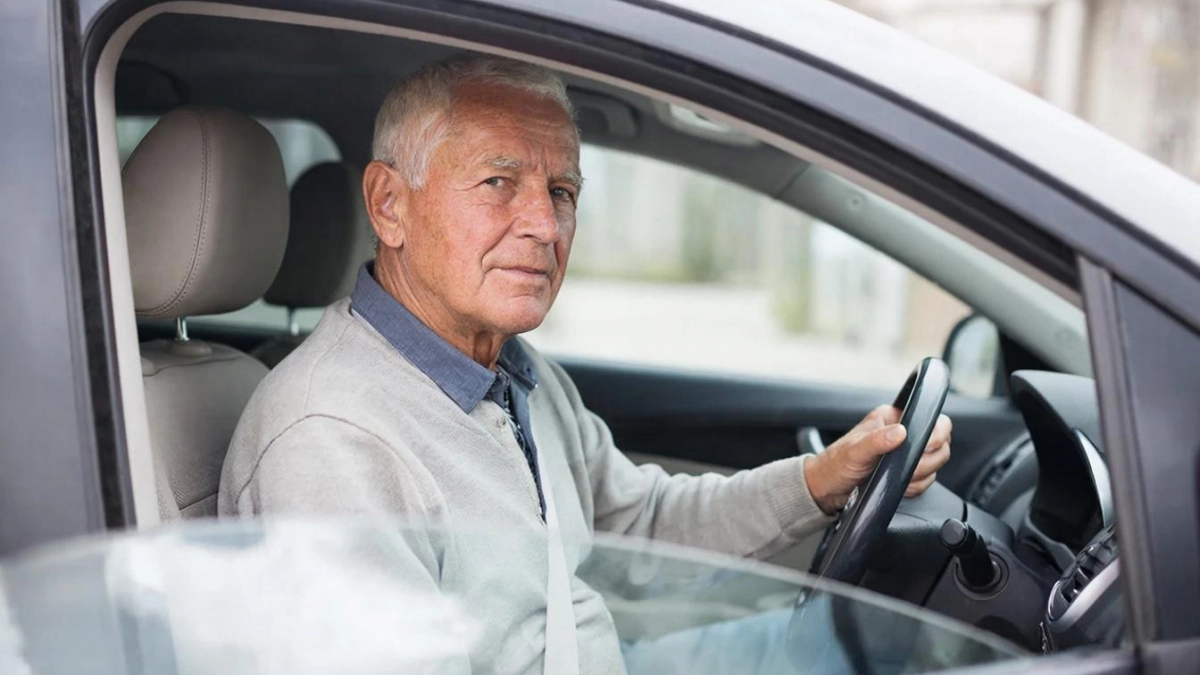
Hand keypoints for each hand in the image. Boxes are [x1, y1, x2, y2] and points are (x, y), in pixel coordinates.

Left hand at [804, 405, 951, 514]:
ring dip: (919, 475)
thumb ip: (877, 441)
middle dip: (925, 460)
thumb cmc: (835, 464)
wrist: (827, 489)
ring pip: (935, 465)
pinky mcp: (906, 473)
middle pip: (940, 445)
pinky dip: (915, 486)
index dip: (936, 434)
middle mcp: (902, 434)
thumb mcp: (854, 451)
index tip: (925, 447)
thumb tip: (901, 432)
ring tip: (894, 475)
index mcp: (892, 419)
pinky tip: (897, 485)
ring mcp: (907, 455)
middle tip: (904, 466)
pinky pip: (926, 481)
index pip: (932, 419)